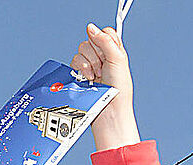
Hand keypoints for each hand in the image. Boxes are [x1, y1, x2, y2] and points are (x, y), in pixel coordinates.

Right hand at [74, 23, 139, 150]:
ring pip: (81, 50)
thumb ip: (106, 41)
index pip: (106, 33)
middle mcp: (103, 56)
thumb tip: (91, 27)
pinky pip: (74, 60)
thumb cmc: (119, 89)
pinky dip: (81, 69)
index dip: (104, 40)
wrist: (109, 110)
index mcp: (115, 52)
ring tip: (96, 76)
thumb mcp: (118, 61)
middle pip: (90, 40)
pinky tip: (88, 79)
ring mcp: (91, 64)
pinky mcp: (80, 72)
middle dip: (96, 55)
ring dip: (88, 64)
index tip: (108, 53)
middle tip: (103, 68)